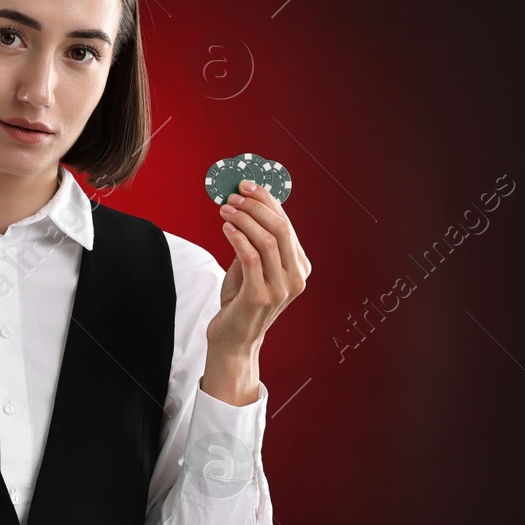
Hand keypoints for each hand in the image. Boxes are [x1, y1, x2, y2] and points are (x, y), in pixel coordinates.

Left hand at [208, 180, 309, 357]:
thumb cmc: (241, 300)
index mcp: (299, 267)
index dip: (267, 201)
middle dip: (256, 206)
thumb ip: (255, 240)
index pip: (287, 224)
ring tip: (225, 210)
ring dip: (244, 219)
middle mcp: (296, 278)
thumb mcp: (253, 266)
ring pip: (267, 241)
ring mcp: (280, 289)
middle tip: (233, 195)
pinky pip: (250, 258)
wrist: (234, 338)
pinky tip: (226, 228)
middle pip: (281, 229)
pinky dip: (237, 237)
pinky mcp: (260, 297)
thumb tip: (244, 203)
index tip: (246, 185)